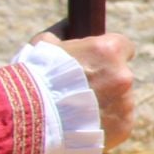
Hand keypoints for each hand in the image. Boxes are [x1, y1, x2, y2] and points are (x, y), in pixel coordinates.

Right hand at [43, 33, 135, 148]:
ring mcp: (125, 103)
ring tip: (73, 113)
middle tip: (78, 92)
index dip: (110, 55)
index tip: (99, 62)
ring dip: (103, 104)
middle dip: (103, 82)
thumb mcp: (42, 46)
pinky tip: (80, 127)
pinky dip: (103, 125)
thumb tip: (68, 25)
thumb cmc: (33, 79)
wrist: (27, 121)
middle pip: (120, 76)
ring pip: (119, 101)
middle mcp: (123, 76)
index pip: (124, 46)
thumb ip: (62, 35)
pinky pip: (116, 123)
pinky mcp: (123, 127)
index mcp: (108, 51)